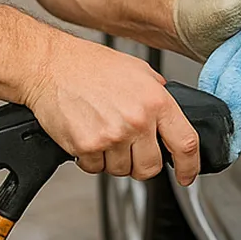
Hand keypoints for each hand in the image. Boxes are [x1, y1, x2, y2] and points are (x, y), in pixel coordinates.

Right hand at [21, 36, 200, 184]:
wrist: (50, 65)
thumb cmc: (88, 64)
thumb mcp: (136, 69)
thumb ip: (157, 93)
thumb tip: (169, 114)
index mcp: (155, 100)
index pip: (186, 143)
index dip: (190, 167)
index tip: (186, 175)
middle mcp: (137, 120)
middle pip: (151, 166)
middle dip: (140, 162)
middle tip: (127, 146)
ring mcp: (112, 135)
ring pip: (122, 170)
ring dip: (113, 159)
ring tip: (102, 131)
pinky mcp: (87, 146)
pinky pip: (96, 168)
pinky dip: (91, 158)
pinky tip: (87, 133)